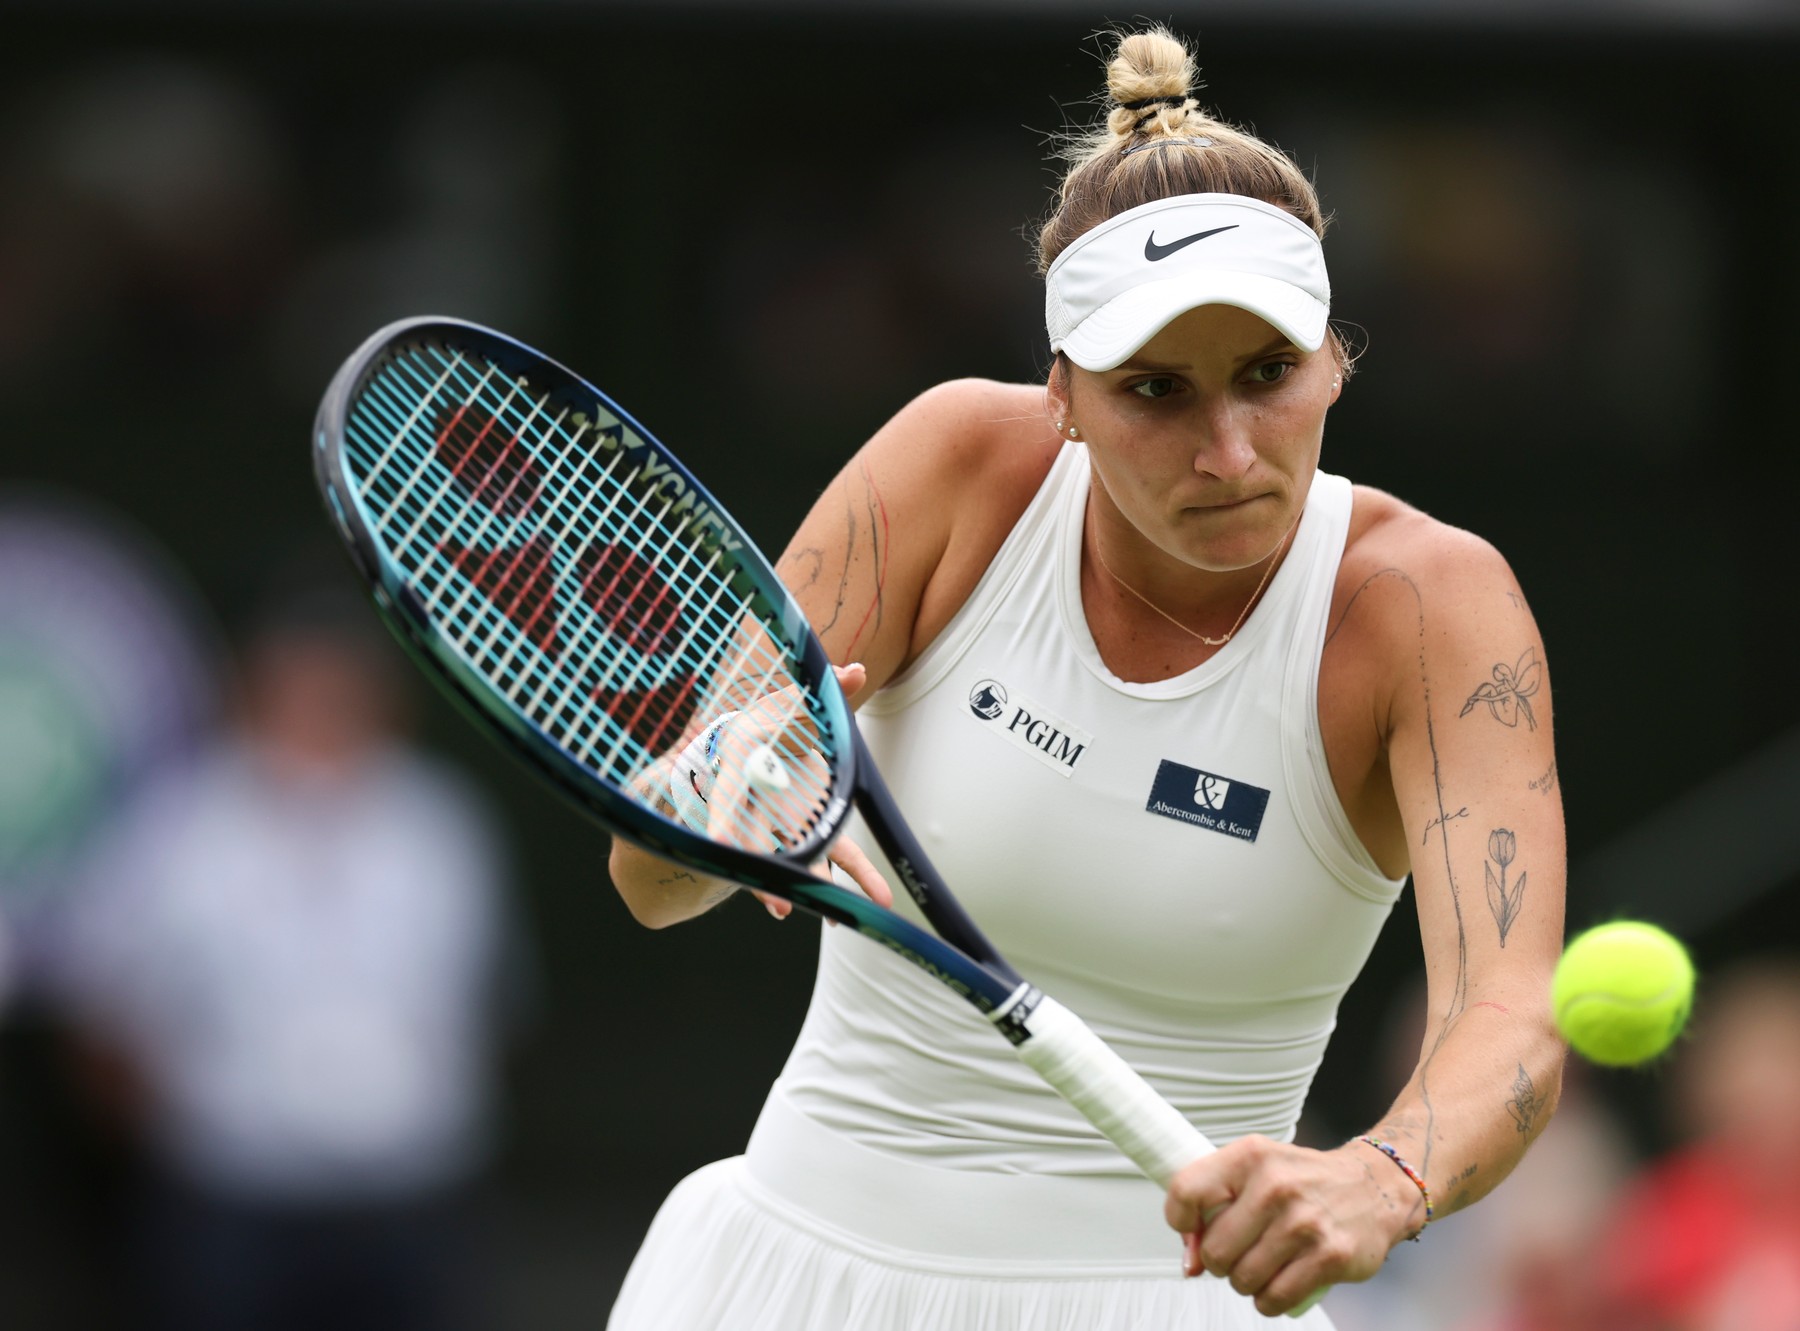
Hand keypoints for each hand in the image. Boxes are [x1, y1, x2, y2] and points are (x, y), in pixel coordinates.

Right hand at [711, 662, 891, 919]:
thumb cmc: (776, 720)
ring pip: (792, 857)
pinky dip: (830, 881)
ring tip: (818, 914)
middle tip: (774, 903)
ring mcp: (783, 820)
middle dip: (763, 872)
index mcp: (744, 766)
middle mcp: (760, 801)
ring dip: (801, 886)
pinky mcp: (809, 829)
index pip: (729, 799)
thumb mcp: (795, 701)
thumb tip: (857, 671)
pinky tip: (839, 910)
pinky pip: (824, 858)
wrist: (771, 740)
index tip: (721, 847)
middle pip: (756, 841)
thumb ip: (828, 689)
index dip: (724, 824)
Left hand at [1164, 1136, 1413, 1315]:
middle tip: (1239, 1253)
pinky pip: (1275, 1299)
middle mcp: (1275, 1186)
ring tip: (1263, 1266)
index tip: (1192, 1232)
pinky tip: (1280, 1283)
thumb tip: (1190, 1264)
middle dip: (1220, 1263)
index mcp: (1250, 1156)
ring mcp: (1304, 1223)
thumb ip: (1215, 1208)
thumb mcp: (1256, 1171)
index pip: (1186, 1191)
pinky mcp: (1329, 1257)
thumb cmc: (1305, 1181)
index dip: (1180, 1222)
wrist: (1374, 1186)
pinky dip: (1269, 1301)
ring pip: (1243, 1280)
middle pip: (1214, 1251)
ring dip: (1246, 1283)